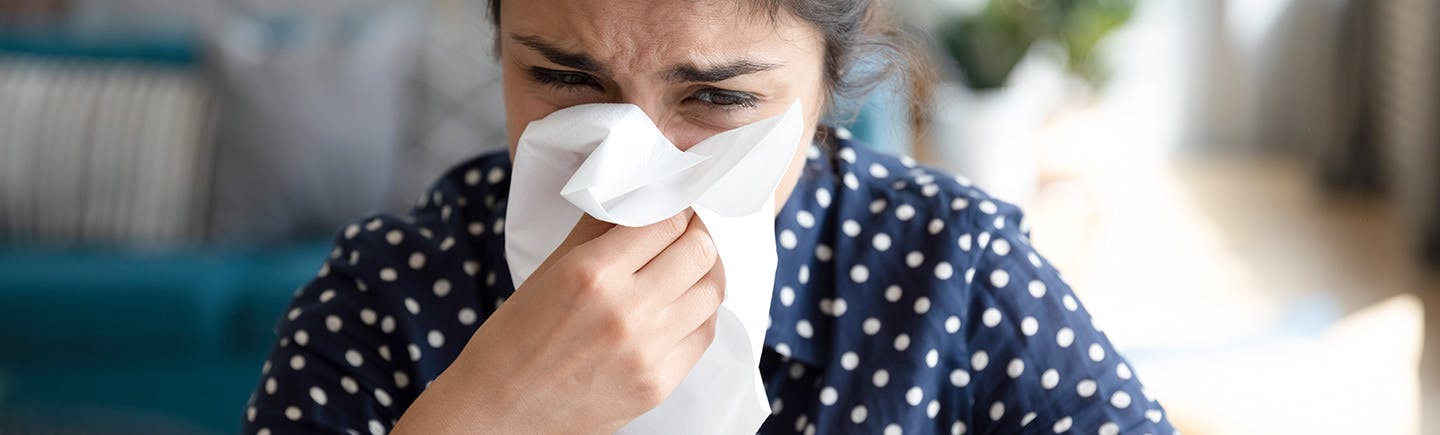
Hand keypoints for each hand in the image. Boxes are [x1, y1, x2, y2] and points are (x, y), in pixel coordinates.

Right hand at [394, 209, 724, 433]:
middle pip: (700, 251)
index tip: (674, 207)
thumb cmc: (513, 340)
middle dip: (696, 235)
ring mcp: (647, 351)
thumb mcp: (548, 271)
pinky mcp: (658, 384)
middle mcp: (626, 310)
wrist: (498, 415)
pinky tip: (682, 307)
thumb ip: (598, 231)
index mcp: (592, 273)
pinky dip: (700, 314)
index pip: (667, 221)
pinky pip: (705, 335)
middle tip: (686, 233)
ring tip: (687, 269)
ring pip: (712, 291)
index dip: (676, 208)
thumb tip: (640, 198)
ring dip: (704, 273)